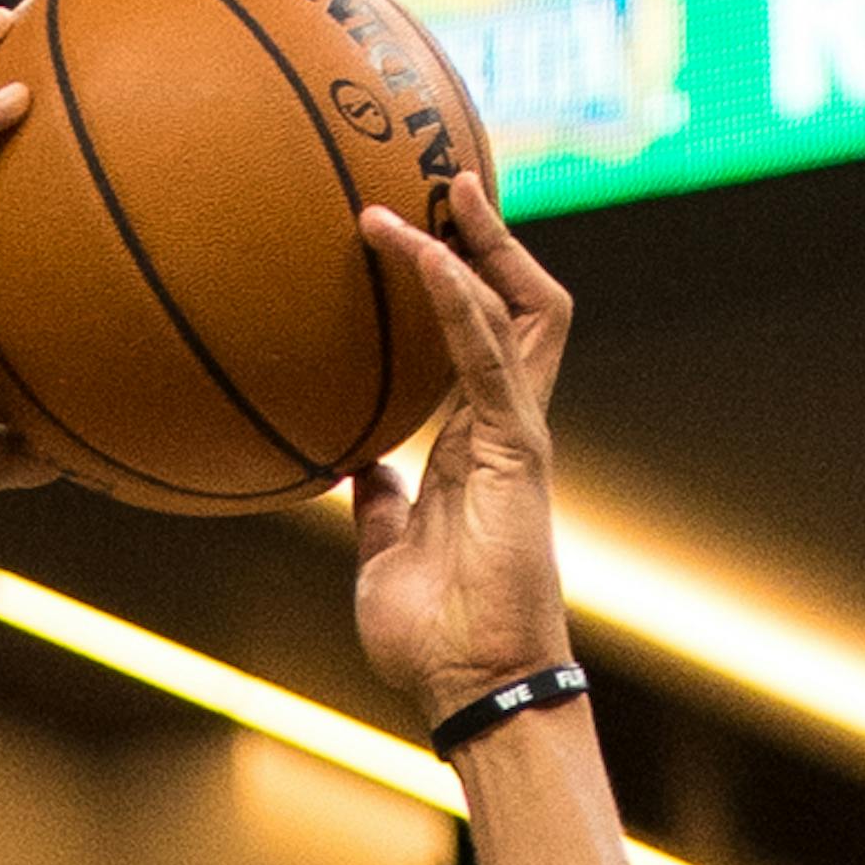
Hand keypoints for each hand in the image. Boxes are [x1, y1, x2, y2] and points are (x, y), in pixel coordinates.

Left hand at [349, 176, 573, 729]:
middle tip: (441, 178)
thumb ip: (373, 503)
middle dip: (487, 237)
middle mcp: (503, 428)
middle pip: (516, 306)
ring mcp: (516, 434)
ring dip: (479, 243)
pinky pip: (491, 353)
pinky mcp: (518, 449)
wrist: (471, 687)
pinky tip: (428, 253)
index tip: (410, 231)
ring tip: (439, 186)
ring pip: (519, 310)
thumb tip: (345, 464)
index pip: (480, 341)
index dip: (458, 281)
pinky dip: (460, 298)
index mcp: (474, 447)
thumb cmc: (433, 639)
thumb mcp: (380, 554)